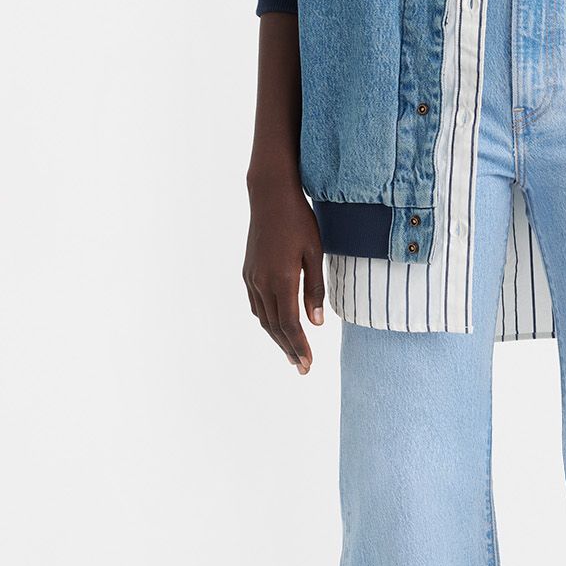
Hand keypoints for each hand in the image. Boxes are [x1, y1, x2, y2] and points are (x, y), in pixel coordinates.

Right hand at [243, 179, 325, 372]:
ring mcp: (252, 278)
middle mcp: (262, 283)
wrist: (270, 197)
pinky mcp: (248, 273)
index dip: (300, 347)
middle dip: (289, 349)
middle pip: (275, 327)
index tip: (309, 364)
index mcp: (282, 280)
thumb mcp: (315, 253)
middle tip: (302, 368)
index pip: (291, 324)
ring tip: (292, 354)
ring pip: (264, 318)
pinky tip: (277, 327)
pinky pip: (256, 305)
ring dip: (278, 338)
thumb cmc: (299, 221)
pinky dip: (267, 321)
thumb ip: (315, 289)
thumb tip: (317, 322)